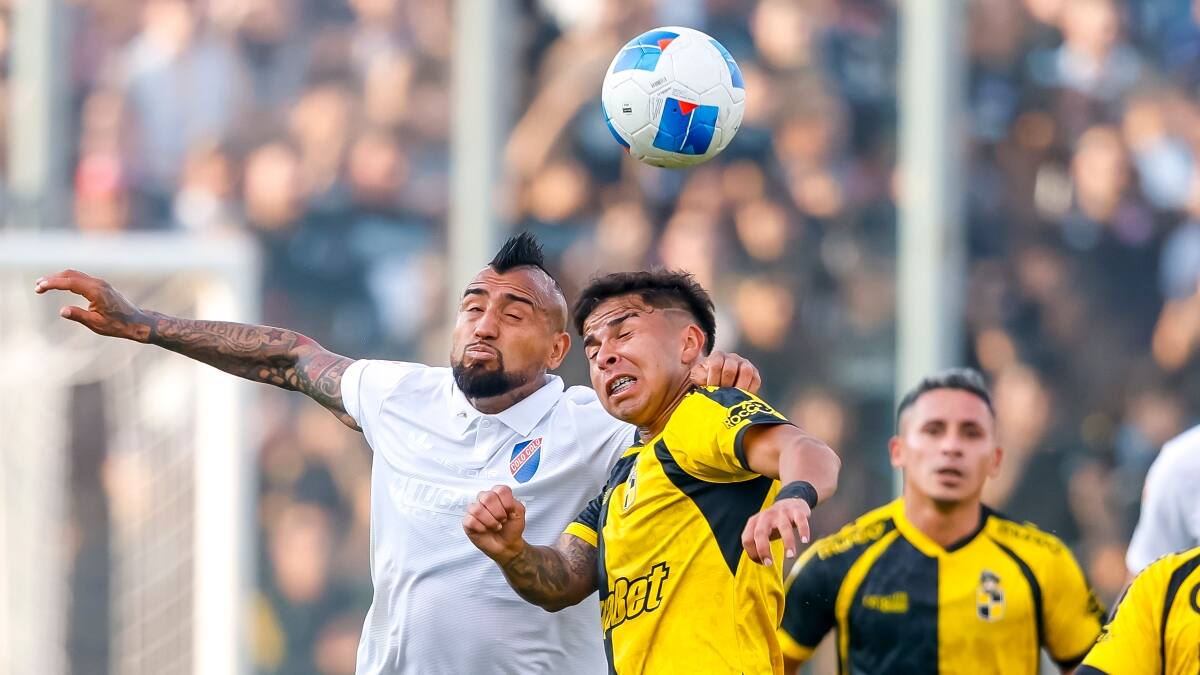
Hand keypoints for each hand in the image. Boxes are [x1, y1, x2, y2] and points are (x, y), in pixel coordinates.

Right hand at [34, 269, 152, 341]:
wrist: (136, 321)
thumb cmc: (118, 325)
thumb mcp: (97, 324)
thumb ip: (79, 316)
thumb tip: (62, 310)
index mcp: (96, 291)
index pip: (70, 282)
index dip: (53, 283)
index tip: (39, 287)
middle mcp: (98, 283)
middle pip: (71, 274)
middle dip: (53, 278)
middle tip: (37, 286)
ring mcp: (100, 283)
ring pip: (76, 275)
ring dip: (59, 278)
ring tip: (43, 284)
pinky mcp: (101, 286)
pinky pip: (81, 278)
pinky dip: (68, 279)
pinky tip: (60, 284)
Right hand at [463, 485, 527, 564]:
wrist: (507, 544)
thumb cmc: (511, 528)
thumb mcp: (519, 513)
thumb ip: (514, 503)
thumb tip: (505, 503)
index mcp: (497, 494)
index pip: (500, 490)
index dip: (507, 503)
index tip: (509, 512)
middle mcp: (484, 499)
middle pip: (488, 497)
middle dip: (498, 513)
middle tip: (502, 520)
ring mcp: (475, 509)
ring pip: (477, 509)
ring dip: (490, 522)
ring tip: (495, 526)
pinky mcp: (467, 521)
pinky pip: (470, 520)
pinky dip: (481, 528)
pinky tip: (485, 530)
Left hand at [689, 351, 760, 392]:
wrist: (718, 382)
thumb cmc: (706, 378)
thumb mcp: (698, 376)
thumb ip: (699, 377)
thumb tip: (707, 383)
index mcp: (718, 356)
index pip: (716, 364)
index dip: (713, 379)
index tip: (710, 390)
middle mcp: (733, 357)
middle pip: (731, 368)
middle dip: (725, 385)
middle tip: (721, 396)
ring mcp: (745, 364)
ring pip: (746, 371)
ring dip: (738, 387)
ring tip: (732, 397)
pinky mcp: (755, 374)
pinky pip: (756, 380)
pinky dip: (749, 390)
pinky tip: (740, 398)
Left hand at [741, 497, 811, 565]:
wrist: (790, 501)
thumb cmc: (774, 523)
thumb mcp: (762, 530)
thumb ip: (757, 544)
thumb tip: (761, 563)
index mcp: (754, 522)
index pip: (747, 539)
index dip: (752, 553)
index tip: (763, 563)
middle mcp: (766, 516)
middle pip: (760, 533)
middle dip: (763, 549)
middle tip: (769, 563)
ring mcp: (781, 513)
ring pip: (784, 527)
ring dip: (787, 543)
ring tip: (790, 556)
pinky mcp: (796, 511)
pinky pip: (800, 520)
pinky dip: (803, 530)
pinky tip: (805, 541)